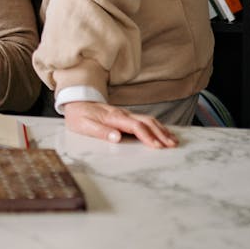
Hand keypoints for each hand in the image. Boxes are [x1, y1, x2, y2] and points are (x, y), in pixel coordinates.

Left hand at [63, 101, 178, 147]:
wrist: (76, 101)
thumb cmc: (79, 115)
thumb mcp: (84, 125)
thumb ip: (101, 131)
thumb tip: (117, 138)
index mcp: (114, 117)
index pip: (135, 127)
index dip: (147, 136)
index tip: (157, 146)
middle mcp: (123, 114)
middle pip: (147, 122)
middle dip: (161, 134)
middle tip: (172, 145)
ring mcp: (125, 114)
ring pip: (148, 120)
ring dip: (162, 130)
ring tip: (173, 141)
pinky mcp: (126, 116)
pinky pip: (145, 120)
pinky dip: (157, 126)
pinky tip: (163, 132)